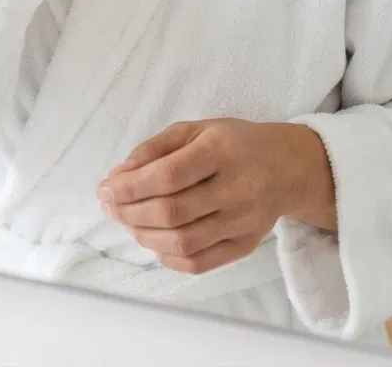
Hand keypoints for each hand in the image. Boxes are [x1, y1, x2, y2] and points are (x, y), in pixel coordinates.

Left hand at [97, 119, 336, 274]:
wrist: (287, 167)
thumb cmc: (232, 143)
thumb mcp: (193, 130)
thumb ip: (153, 150)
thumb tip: (116, 177)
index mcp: (221, 151)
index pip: (168, 175)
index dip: (130, 186)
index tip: (104, 188)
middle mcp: (237, 189)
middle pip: (172, 212)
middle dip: (129, 212)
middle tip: (109, 205)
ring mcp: (243, 222)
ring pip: (183, 242)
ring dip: (143, 235)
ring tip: (126, 220)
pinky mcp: (245, 245)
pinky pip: (199, 262)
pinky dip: (166, 256)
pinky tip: (152, 240)